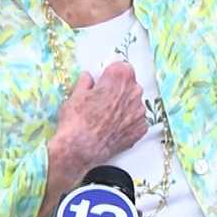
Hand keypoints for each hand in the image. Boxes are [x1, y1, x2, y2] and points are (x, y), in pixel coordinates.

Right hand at [48, 62, 147, 185]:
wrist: (79, 149)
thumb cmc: (76, 120)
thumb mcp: (76, 94)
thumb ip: (86, 82)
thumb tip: (88, 78)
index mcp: (120, 77)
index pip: (122, 68)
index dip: (111, 75)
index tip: (104, 82)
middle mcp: (134, 92)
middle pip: (130, 85)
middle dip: (119, 90)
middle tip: (103, 102)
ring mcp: (140, 111)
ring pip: (134, 103)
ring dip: (124, 107)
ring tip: (106, 118)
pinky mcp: (141, 128)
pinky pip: (136, 120)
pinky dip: (127, 123)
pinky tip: (113, 128)